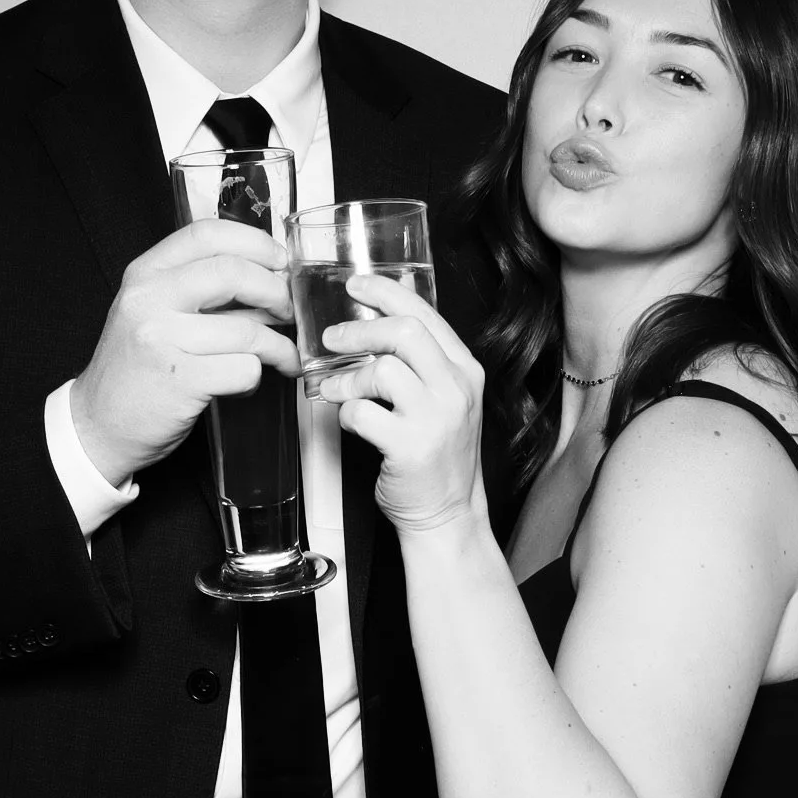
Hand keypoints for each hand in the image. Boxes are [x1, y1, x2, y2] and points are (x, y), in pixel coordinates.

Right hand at [70, 220, 299, 485]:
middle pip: (233, 273)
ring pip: (247, 330)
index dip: (255, 243)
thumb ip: (199, 288)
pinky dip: (256, 377)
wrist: (97, 424)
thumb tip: (270, 277)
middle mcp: (149, 300)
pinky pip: (244, 369)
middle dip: (276, 292)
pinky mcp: (179, 381)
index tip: (280, 260)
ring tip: (283, 357)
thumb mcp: (154, 311)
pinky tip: (244, 383)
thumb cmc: (136, 369)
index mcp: (145, 274)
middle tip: (288, 311)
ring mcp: (162, 339)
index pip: (207, 233)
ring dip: (278, 346)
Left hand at [316, 274, 487, 534]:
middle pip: (404, 333)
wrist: (448, 513)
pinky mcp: (411, 447)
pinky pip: (364, 413)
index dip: (385, 293)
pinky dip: (346, 413)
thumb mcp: (443, 397)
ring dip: (347, 378)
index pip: (425, 314)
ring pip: (381, 370)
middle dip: (360, 330)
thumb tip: (387, 306)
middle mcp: (455, 388)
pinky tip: (349, 421)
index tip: (356, 284)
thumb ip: (422, 356)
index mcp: (464, 369)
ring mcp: (436, 418)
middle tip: (332, 339)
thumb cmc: (437, 455)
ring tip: (334, 389)